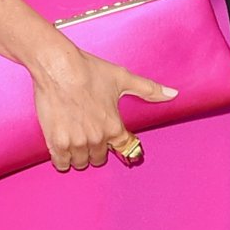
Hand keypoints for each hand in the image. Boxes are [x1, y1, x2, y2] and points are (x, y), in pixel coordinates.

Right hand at [32, 39, 176, 171]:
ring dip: (80, 154)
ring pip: (80, 162)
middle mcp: (96, 139)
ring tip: (76, 136)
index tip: (113, 140)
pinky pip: (61, 163)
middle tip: (90, 132)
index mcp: (113, 126)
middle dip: (97, 148)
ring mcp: (75, 142)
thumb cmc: (90, 70)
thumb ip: (149, 89)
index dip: (118, 143)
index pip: (123, 149)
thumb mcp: (123, 78)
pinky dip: (62, 157)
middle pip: (98, 159)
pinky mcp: (56, 142)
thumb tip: (174, 94)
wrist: (59, 67)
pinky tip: (63, 143)